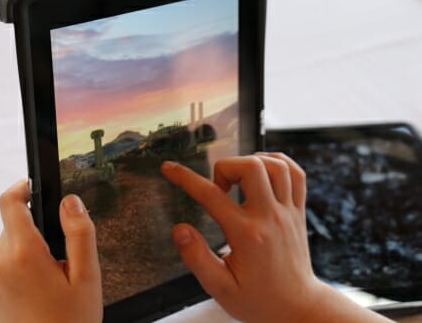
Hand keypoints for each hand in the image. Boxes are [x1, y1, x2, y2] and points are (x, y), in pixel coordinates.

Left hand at [0, 180, 101, 322]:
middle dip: (38, 232)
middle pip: (14, 226)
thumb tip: (71, 202)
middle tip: (61, 258)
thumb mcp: (87, 276)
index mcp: (23, 254)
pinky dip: (20, 265)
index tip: (33, 186)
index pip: (10, 203)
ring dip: (29, 249)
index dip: (22, 188)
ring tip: (52, 278)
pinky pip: (3, 262)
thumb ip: (80, 233)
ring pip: (9, 244)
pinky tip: (38, 288)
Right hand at [161, 153, 392, 322]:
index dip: (185, 178)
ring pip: (275, 165)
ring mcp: (288, 212)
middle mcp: (270, 217)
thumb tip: (179, 229)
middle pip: (250, 167)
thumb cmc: (258, 300)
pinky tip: (262, 171)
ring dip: (251, 162)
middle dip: (225, 167)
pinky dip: (277, 162)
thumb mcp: (220, 288)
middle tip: (217, 187)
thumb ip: (196, 257)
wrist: (298, 308)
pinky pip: (296, 173)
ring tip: (237, 178)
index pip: (211, 195)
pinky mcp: (298, 212)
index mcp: (247, 235)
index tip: (169, 169)